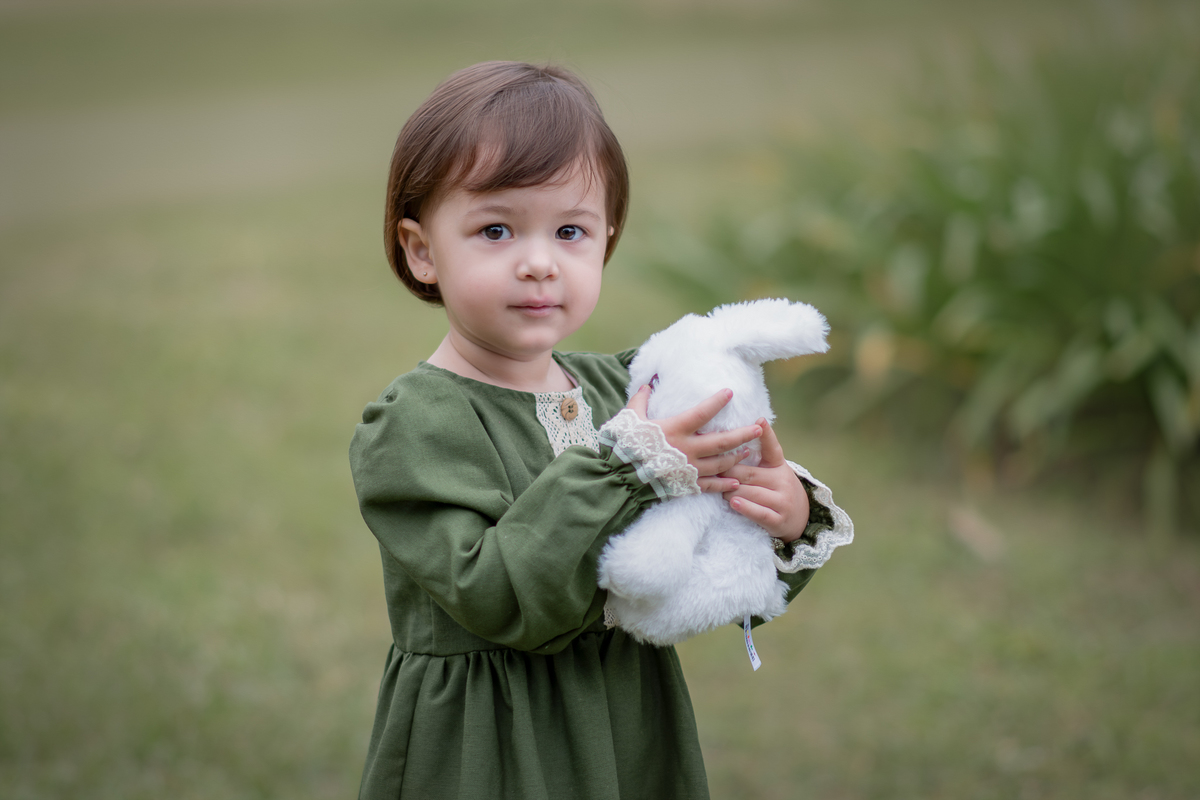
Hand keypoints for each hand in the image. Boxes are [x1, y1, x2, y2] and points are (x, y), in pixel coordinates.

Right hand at [624, 385, 761, 492]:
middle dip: (743, 434)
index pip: (702, 412)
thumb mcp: (630, 418)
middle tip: (759, 428)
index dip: (717, 401)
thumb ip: (641, 401)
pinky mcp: (687, 485)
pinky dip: (725, 484)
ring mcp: (689, 469)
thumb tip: (646, 385)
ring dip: (737, 457)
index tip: (730, 393)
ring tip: (748, 451)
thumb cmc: (624, 446)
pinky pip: (711, 485)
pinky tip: (736, 482)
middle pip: (722, 441)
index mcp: (675, 429)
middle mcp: (687, 449)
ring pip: (721, 464)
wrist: (620, 478)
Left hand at [721, 418, 810, 541]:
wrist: (799, 517)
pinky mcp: (778, 520)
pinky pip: (759, 513)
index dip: (766, 434)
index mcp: (779, 465)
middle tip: (711, 470)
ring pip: (751, 492)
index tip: (759, 420)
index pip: (772, 448)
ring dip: (731, 490)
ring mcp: (783, 501)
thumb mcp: (772, 469)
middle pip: (749, 473)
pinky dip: (745, 507)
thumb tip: (738, 432)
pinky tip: (733, 502)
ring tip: (718, 488)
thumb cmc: (776, 487)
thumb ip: (757, 455)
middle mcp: (783, 481)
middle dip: (729, 472)